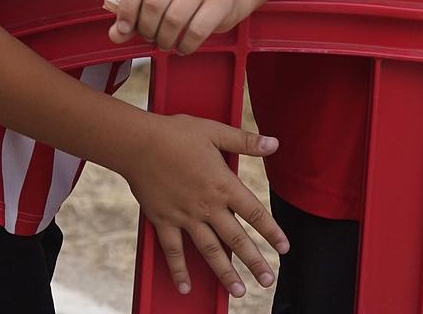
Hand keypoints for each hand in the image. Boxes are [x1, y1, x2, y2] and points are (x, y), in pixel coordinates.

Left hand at [105, 0, 241, 55]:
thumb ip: (133, 15)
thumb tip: (115, 35)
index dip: (126, 8)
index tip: (124, 29)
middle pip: (154, 3)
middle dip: (147, 28)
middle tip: (149, 37)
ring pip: (174, 18)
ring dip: (164, 39)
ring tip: (164, 43)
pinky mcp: (218, 1)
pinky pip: (196, 30)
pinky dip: (184, 46)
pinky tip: (182, 47)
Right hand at [121, 113, 285, 299]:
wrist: (137, 142)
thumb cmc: (175, 132)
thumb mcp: (213, 131)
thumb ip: (244, 141)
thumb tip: (274, 143)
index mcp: (222, 184)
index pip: (255, 213)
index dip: (272, 231)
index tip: (284, 248)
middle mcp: (207, 205)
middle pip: (237, 239)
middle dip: (255, 262)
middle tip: (268, 281)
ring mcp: (185, 216)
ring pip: (210, 251)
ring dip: (226, 273)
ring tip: (240, 291)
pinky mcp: (164, 221)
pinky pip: (173, 251)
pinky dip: (179, 270)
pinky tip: (185, 288)